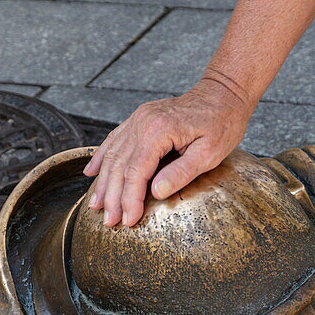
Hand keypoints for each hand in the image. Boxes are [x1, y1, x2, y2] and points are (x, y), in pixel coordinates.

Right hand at [82, 77, 253, 227]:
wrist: (222, 93)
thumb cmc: (222, 122)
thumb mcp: (210, 152)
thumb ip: (181, 173)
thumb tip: (156, 193)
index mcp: (158, 130)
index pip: (136, 172)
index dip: (130, 199)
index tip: (128, 220)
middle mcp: (142, 122)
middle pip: (119, 166)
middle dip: (112, 197)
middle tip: (109, 221)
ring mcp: (138, 119)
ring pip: (112, 155)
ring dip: (103, 183)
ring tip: (96, 205)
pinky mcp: (139, 119)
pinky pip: (114, 140)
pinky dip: (101, 158)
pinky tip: (92, 173)